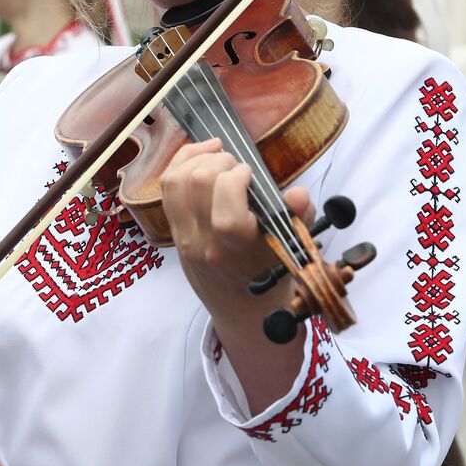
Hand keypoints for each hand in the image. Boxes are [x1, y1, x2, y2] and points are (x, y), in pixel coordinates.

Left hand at [160, 138, 311, 410]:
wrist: (242, 310)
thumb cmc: (271, 274)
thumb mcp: (292, 245)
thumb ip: (297, 217)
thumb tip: (298, 194)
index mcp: (237, 251)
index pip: (226, 215)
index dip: (236, 182)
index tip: (251, 175)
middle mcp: (204, 244)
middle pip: (197, 185)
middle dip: (220, 162)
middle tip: (238, 167)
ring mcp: (184, 238)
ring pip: (175, 182)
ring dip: (198, 158)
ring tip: (219, 156)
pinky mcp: (173, 232)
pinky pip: (167, 188)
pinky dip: (181, 163)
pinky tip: (201, 155)